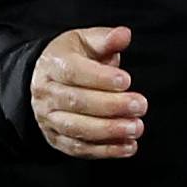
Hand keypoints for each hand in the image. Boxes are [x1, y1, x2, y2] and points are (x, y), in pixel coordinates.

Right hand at [30, 26, 146, 158]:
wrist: (46, 80)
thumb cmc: (72, 57)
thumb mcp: (85, 41)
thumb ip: (106, 39)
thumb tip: (124, 35)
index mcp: (53, 64)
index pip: (74, 72)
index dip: (100, 78)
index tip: (126, 81)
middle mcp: (46, 93)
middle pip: (77, 102)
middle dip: (111, 106)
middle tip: (140, 105)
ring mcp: (49, 119)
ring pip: (77, 129)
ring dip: (109, 131)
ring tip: (136, 127)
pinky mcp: (56, 139)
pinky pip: (80, 148)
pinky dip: (106, 151)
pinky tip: (129, 146)